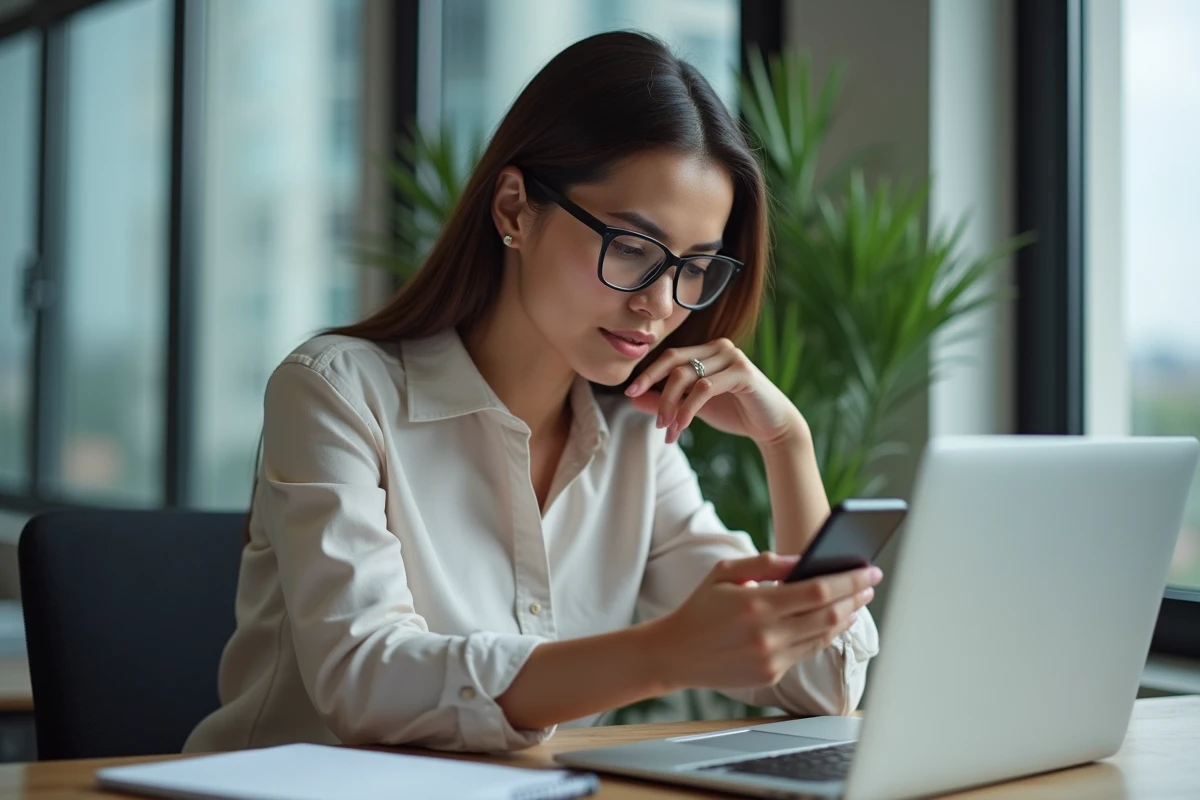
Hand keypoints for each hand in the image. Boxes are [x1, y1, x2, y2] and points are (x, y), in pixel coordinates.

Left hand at [624, 338, 803, 445]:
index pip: (670, 356)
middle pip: (674, 363)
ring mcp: (732, 357)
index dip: (648, 374)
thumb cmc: (734, 412)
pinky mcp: (743, 372)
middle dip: (656, 391)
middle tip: (653, 419)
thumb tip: (634, 400)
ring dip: (671, 406)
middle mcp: (719, 347)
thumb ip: (667, 400)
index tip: (630, 394)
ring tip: (668, 430)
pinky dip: (688, 408)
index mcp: (707, 351)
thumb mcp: (694, 407)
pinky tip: (682, 425)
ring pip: (686, 376)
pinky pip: (704, 388)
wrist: (772, 426)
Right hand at [644, 552, 881, 691]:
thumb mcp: (725, 572)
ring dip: (846, 617)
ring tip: (858, 601)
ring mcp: (771, 659)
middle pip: (829, 615)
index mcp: (757, 604)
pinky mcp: (771, 676)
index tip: (868, 570)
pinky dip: (824, 635)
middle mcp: (768, 635)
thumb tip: (804, 560)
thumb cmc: (700, 608)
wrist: (675, 653)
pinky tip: (831, 621)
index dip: (849, 580)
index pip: (819, 590)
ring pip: (823, 637)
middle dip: (855, 597)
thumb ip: (765, 563)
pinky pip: (806, 652)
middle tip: (870, 583)